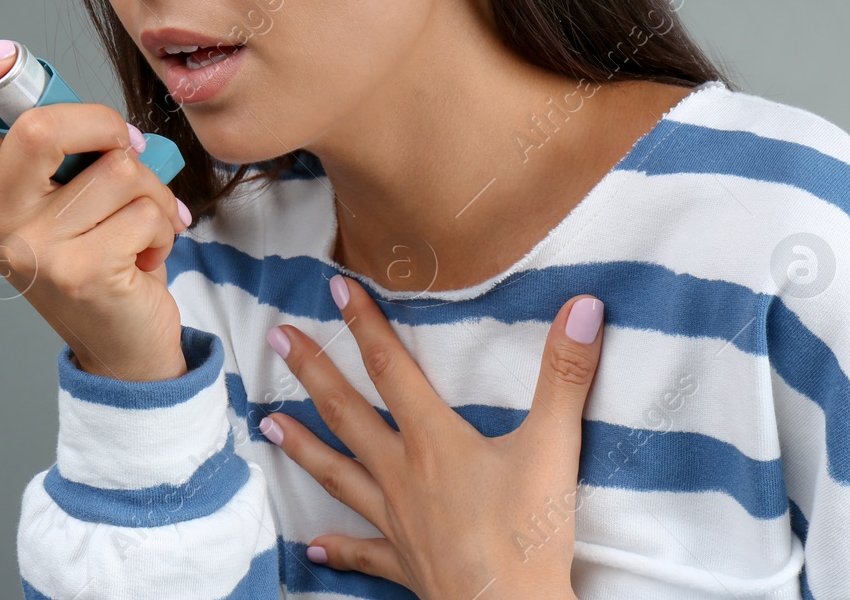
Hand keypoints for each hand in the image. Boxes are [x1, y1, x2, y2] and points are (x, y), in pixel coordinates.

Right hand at [0, 42, 190, 382]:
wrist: (123, 346)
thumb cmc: (101, 255)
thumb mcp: (65, 197)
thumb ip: (60, 149)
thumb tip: (84, 109)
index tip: (4, 54)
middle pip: (37, 128)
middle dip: (102, 122)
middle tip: (124, 146)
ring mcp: (32, 252)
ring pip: (115, 168)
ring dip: (151, 188)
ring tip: (140, 221)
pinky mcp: (80, 274)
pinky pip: (144, 209)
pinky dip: (164, 224)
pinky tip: (146, 253)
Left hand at [258, 274, 601, 599]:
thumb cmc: (530, 537)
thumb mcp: (554, 447)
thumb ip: (566, 375)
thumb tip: (584, 306)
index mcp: (434, 442)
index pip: (391, 368)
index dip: (365, 324)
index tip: (336, 287)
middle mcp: (404, 475)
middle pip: (347, 413)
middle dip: (312, 371)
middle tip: (276, 338)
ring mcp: (397, 521)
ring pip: (337, 475)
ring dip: (301, 446)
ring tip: (265, 423)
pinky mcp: (403, 563)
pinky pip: (363, 552)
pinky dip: (336, 548)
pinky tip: (312, 547)